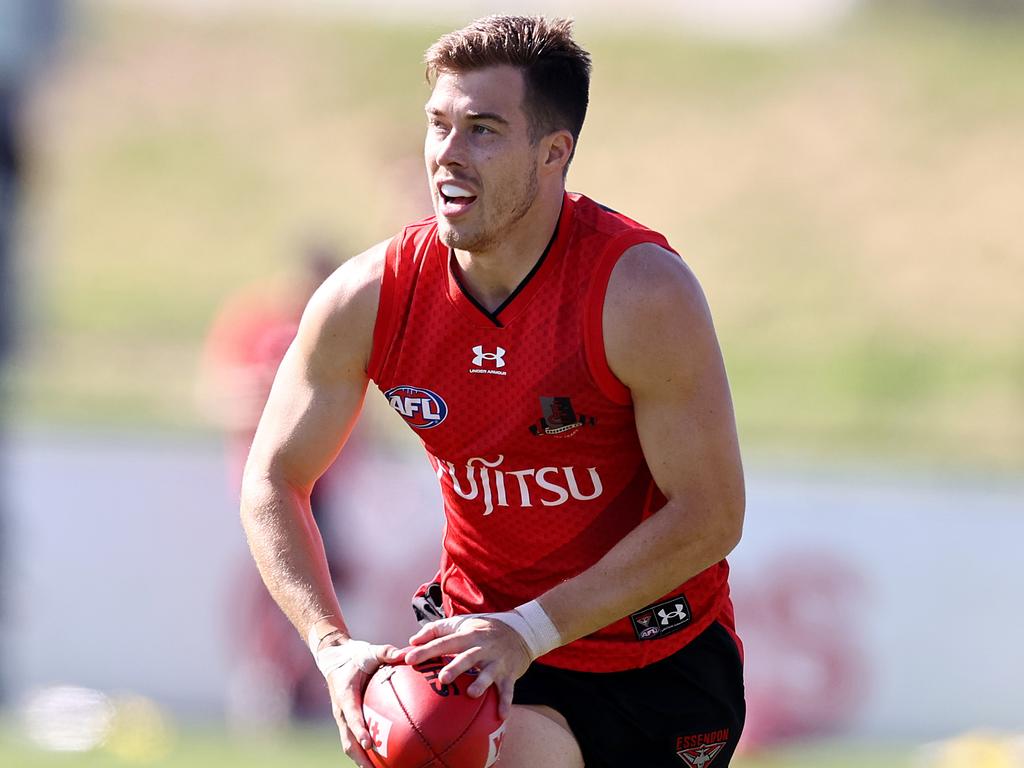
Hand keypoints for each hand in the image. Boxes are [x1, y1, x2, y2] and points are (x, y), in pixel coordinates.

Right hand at [323, 639, 403, 767]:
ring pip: (350, 746)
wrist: (333, 658)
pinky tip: (383, 762)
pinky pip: (355, 740)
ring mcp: (343, 719)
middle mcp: (341, 712)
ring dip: (362, 761)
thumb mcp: (368, 651)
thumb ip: (385, 652)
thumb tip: (404, 653)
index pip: (351, 717)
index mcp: (345, 696)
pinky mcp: (347, 722)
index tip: (369, 743)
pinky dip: (365, 753)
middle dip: (361, 758)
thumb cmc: (354, 656)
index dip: (360, 730)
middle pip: (348, 741)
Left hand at [403, 616, 532, 718]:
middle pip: (467, 657)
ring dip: (481, 683)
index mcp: (467, 635)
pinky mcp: (509, 674)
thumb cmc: (481, 630)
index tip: (409, 659)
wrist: (520, 631)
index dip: (427, 650)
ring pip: (488, 673)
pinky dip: (505, 702)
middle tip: (442, 678)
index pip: (444, 642)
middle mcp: (482, 647)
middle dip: (456, 667)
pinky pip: (508, 690)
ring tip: (472, 694)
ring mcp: (496, 661)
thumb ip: (435, 630)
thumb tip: (412, 640)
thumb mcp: (460, 624)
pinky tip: (501, 715)